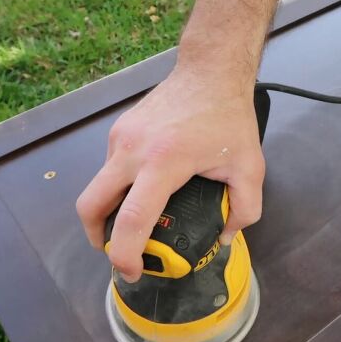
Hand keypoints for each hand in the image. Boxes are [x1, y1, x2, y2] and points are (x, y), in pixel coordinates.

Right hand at [76, 67, 264, 281]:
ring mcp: (120, 137)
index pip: (132, 218)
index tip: (132, 271)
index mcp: (163, 162)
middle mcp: (131, 150)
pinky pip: (109, 167)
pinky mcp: (118, 129)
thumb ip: (244, 209)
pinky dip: (117, 186)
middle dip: (97, 236)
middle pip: (91, 204)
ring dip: (108, 210)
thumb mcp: (249, 167)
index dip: (126, 253)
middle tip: (117, 252)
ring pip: (98, 185)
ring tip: (133, 223)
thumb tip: (222, 238)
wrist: (209, 70)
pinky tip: (141, 189)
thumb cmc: (229, 117)